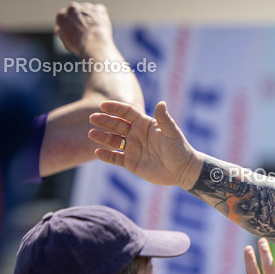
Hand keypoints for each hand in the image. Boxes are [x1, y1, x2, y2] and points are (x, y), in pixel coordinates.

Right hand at [55, 2, 112, 58]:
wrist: (95, 45)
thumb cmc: (80, 46)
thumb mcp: (66, 41)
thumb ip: (62, 32)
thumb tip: (58, 29)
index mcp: (62, 15)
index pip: (63, 16)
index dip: (68, 23)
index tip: (73, 29)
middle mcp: (72, 7)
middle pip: (75, 11)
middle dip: (79, 18)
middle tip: (86, 29)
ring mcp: (86, 7)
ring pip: (88, 10)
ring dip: (90, 16)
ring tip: (94, 30)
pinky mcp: (99, 9)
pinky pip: (100, 11)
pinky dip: (101, 17)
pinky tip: (101, 27)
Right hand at [89, 100, 203, 187]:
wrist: (182, 171)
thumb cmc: (179, 149)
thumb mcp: (172, 133)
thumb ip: (164, 119)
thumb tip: (161, 103)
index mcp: (144, 124)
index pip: (127, 113)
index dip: (115, 108)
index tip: (103, 105)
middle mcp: (136, 134)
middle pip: (116, 125)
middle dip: (105, 121)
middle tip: (93, 118)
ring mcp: (132, 148)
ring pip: (113, 141)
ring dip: (102, 137)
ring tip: (92, 134)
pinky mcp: (130, 163)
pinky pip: (115, 158)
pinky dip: (106, 156)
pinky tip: (98, 153)